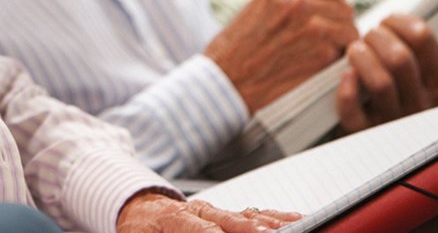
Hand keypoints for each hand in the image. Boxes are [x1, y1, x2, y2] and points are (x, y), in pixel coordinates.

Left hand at [117, 191, 298, 231]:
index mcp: (174, 218)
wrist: (141, 207)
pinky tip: (296, 219)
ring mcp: (216, 211)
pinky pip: (255, 214)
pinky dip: (276, 218)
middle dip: (253, 231)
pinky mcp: (228, 214)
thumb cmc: (141, 230)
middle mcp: (200, 210)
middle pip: (230, 220)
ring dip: (272, 225)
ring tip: (297, 228)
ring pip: (247, 216)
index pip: (199, 229)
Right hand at [206, 0, 357, 111]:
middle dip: (340, 22)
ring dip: (342, 43)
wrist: (225, 82)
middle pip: (344, 6)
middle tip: (329, 37)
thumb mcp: (256, 8)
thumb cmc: (235, 49)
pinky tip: (318, 68)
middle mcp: (298, 3)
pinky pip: (344, 54)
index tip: (329, 8)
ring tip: (323, 54)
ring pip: (350, 30)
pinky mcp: (321, 56)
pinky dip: (336, 63)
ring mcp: (313, 29)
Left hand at [336, 14, 437, 133]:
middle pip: (400, 59)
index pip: (424, 39)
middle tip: (368, 33)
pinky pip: (354, 113)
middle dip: (378, 36)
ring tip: (355, 48)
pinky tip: (345, 74)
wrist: (384, 131)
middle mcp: (420, 105)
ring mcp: (392, 121)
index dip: (401, 21)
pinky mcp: (364, 132)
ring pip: (380, 82)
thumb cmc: (413, 85)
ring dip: (361, 57)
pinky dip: (347, 91)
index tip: (389, 19)